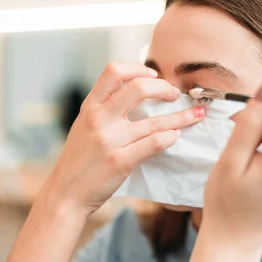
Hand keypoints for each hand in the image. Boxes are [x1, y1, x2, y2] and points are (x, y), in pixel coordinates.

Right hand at [42, 62, 204, 215]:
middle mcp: (99, 119)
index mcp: (90, 107)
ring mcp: (110, 140)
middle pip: (138, 88)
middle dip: (164, 88)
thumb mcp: (83, 126)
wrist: (65, 193)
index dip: (138, 68)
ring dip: (181, 117)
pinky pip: (153, 143)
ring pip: (155, 121)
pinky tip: (176, 137)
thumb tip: (136, 93)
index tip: (153, 74)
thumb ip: (104, 109)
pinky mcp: (120, 162)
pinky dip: (170, 137)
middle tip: (174, 95)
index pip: (114, 71)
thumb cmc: (78, 160)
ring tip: (195, 115)